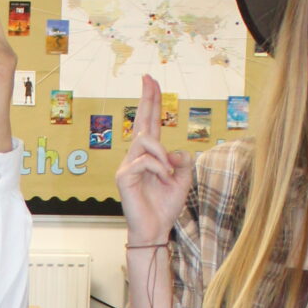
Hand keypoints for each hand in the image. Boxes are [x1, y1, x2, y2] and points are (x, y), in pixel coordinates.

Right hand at [117, 75, 192, 243]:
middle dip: (147, 98)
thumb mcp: (183, 180)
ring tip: (168, 174)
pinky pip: (145, 161)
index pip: (151, 123)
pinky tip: (162, 180)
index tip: (151, 82)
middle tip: (148, 77)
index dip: (152, 102)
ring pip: (146, 142)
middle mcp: (137, 156)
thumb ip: (183, 161)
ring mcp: (128, 165)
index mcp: (151, 155)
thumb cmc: (165, 206)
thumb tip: (174, 151)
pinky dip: (159, 169)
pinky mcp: (124, 176)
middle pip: (142, 121)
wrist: (155, 229)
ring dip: (162, 156)